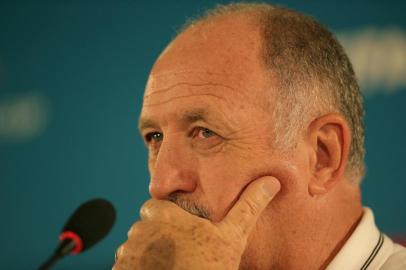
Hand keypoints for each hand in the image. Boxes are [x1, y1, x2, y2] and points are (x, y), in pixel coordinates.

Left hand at [113, 176, 279, 269]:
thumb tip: (271, 181)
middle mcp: (140, 229)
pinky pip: (127, 265)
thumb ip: (247, 206)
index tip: (183, 233)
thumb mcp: (232, 237)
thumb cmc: (209, 268)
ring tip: (171, 267)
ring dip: (147, 256)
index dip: (169, 220)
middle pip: (147, 228)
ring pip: (136, 247)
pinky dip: (139, 269)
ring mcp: (128, 252)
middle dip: (158, 239)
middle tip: (180, 255)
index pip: (157, 207)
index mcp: (163, 213)